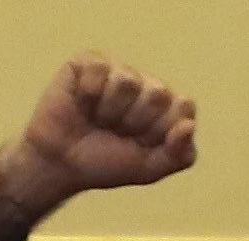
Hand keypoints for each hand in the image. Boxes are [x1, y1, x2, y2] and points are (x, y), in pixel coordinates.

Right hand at [0, 54, 197, 240]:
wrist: (60, 165)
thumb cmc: (105, 163)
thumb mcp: (148, 169)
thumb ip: (179, 155)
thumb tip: (188, 125)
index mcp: (168, 106)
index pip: (184, 106)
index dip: (160, 132)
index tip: (141, 144)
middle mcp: (147, 84)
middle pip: (158, 93)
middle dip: (134, 123)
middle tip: (116, 132)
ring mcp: (119, 70)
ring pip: (127, 82)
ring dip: (109, 112)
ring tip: (98, 119)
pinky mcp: (89, 62)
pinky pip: (99, 71)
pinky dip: (88, 96)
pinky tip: (81, 104)